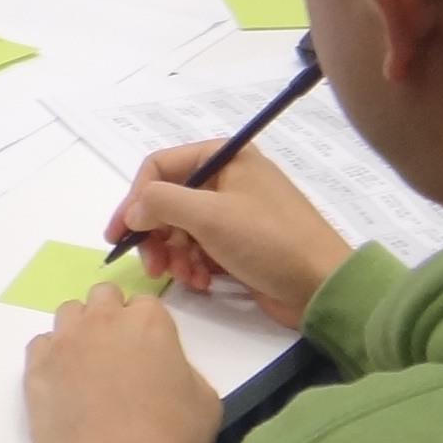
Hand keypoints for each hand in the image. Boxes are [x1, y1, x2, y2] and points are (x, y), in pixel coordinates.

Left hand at [24, 284, 221, 442]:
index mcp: (149, 322)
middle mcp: (104, 320)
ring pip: (69, 314)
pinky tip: (63, 386)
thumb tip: (167, 370)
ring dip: (79, 331)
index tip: (148, 353)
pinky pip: (40, 345)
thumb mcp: (206, 403)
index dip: (147, 328)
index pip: (145, 304)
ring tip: (87, 369)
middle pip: (103, 297)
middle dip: (110, 316)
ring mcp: (66, 342)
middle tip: (117, 356)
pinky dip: (51, 358)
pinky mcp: (37, 368)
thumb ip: (185, 370)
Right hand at [107, 143, 352, 331]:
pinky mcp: (240, 243)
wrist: (322, 285)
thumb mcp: (210, 216)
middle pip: (168, 200)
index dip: (134, 200)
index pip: (159, 167)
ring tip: (182, 276)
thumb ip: (161, 203)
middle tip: (151, 265)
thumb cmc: (268, 240)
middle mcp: (227, 178)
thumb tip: (133, 211)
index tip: (120, 235)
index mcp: (223, 157)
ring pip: (181, 228)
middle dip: (156, 234)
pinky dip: (193, 265)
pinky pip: (201, 248)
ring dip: (174, 254)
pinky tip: (201, 282)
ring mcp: (234, 211)